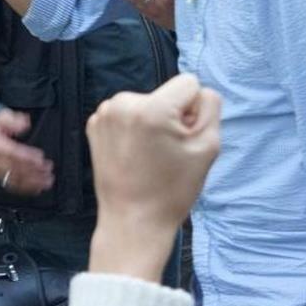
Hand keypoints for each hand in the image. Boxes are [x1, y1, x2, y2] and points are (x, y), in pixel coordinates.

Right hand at [0, 109, 53, 195]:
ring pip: (15, 180)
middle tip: (48, 168)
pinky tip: (39, 188)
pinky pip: (13, 186)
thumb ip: (13, 120)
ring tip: (48, 180)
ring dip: (33, 182)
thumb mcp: (0, 118)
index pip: (11, 152)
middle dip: (33, 170)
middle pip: (15, 168)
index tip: (40, 157)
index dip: (26, 156)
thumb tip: (25, 123)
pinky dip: (26, 189)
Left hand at [86, 74, 221, 280]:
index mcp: (152, 107)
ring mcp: (105, 113)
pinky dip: (134, 128)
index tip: (184, 140)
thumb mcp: (208, 147)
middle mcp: (123, 103)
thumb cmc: (173, 189)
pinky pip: (128, 113)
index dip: (194, 111)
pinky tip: (134, 155)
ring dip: (153, 122)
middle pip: (166, 93)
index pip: (190, 83)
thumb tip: (196, 91)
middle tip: (166, 153)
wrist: (132, 221)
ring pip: (147, 102)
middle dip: (172, 116)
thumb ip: (210, 106)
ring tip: (149, 156)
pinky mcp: (95, 124)